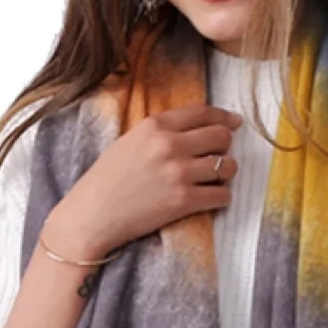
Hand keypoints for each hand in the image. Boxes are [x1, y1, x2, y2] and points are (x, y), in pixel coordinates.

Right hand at [53, 103, 242, 258]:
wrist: (92, 214)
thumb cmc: (107, 179)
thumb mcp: (130, 141)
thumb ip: (161, 132)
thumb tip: (195, 129)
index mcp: (155, 125)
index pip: (203, 112)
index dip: (224, 117)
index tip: (235, 122)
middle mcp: (169, 145)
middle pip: (221, 136)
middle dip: (225, 146)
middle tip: (218, 156)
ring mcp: (178, 173)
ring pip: (227, 166)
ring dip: (226, 173)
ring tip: (215, 179)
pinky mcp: (183, 201)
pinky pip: (223, 195)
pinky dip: (222, 197)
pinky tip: (212, 198)